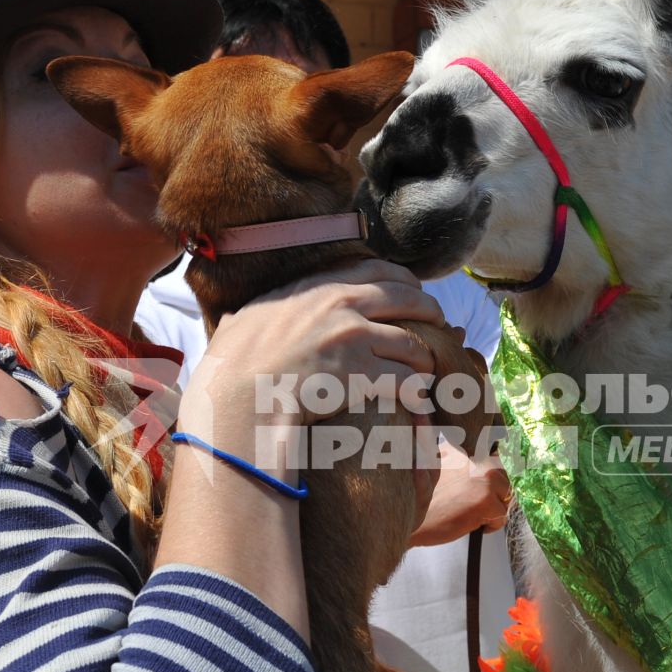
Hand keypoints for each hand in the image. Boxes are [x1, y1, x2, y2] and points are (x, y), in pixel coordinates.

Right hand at [184, 258, 443, 428]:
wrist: (238, 397)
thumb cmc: (232, 365)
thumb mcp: (245, 320)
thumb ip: (260, 312)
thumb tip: (236, 317)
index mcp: (319, 287)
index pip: (379, 270)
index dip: (407, 282)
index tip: (417, 294)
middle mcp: (343, 304)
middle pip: (410, 300)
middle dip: (432, 316)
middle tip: (439, 332)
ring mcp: (355, 338)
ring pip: (414, 343)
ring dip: (426, 361)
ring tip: (427, 374)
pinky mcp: (363, 373)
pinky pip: (408, 379)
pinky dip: (418, 392)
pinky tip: (419, 401)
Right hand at [409, 439, 510, 545]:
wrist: (406, 518)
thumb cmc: (419, 498)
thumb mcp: (434, 466)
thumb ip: (456, 458)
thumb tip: (477, 452)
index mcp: (464, 448)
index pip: (494, 453)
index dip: (490, 473)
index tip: (482, 484)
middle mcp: (477, 458)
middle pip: (504, 475)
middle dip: (494, 491)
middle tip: (472, 502)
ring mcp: (484, 479)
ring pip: (506, 495)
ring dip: (493, 507)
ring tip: (470, 513)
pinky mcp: (487, 501)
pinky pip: (501, 516)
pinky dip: (490, 525)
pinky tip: (471, 523)